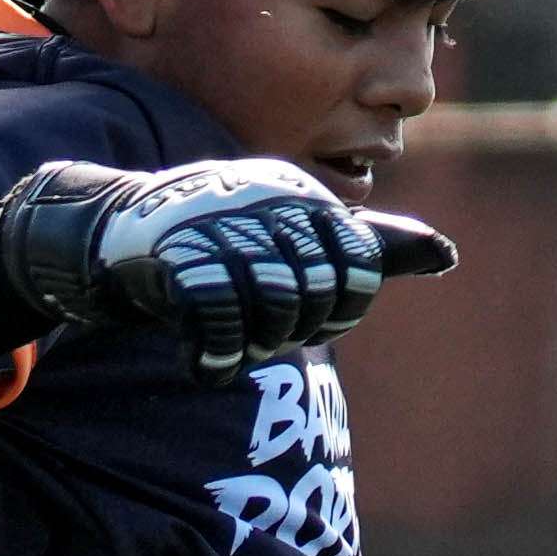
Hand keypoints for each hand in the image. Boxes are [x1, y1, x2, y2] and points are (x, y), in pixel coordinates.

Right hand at [0, 157, 451, 372]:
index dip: (335, 312)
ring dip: (250, 348)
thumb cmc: (213, 247)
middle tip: (252, 329)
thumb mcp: (295, 244)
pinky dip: (212, 358)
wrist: (109, 241)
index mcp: (300, 197)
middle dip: (289, 333)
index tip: (299, 316)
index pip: (358, 269)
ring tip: (224, 340)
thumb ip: (369, 251)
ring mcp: (220, 226)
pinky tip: (197, 356)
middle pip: (317, 298)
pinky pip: (221, 326)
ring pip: (274, 313)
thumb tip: (448, 254)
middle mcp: (266, 202)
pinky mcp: (176, 258)